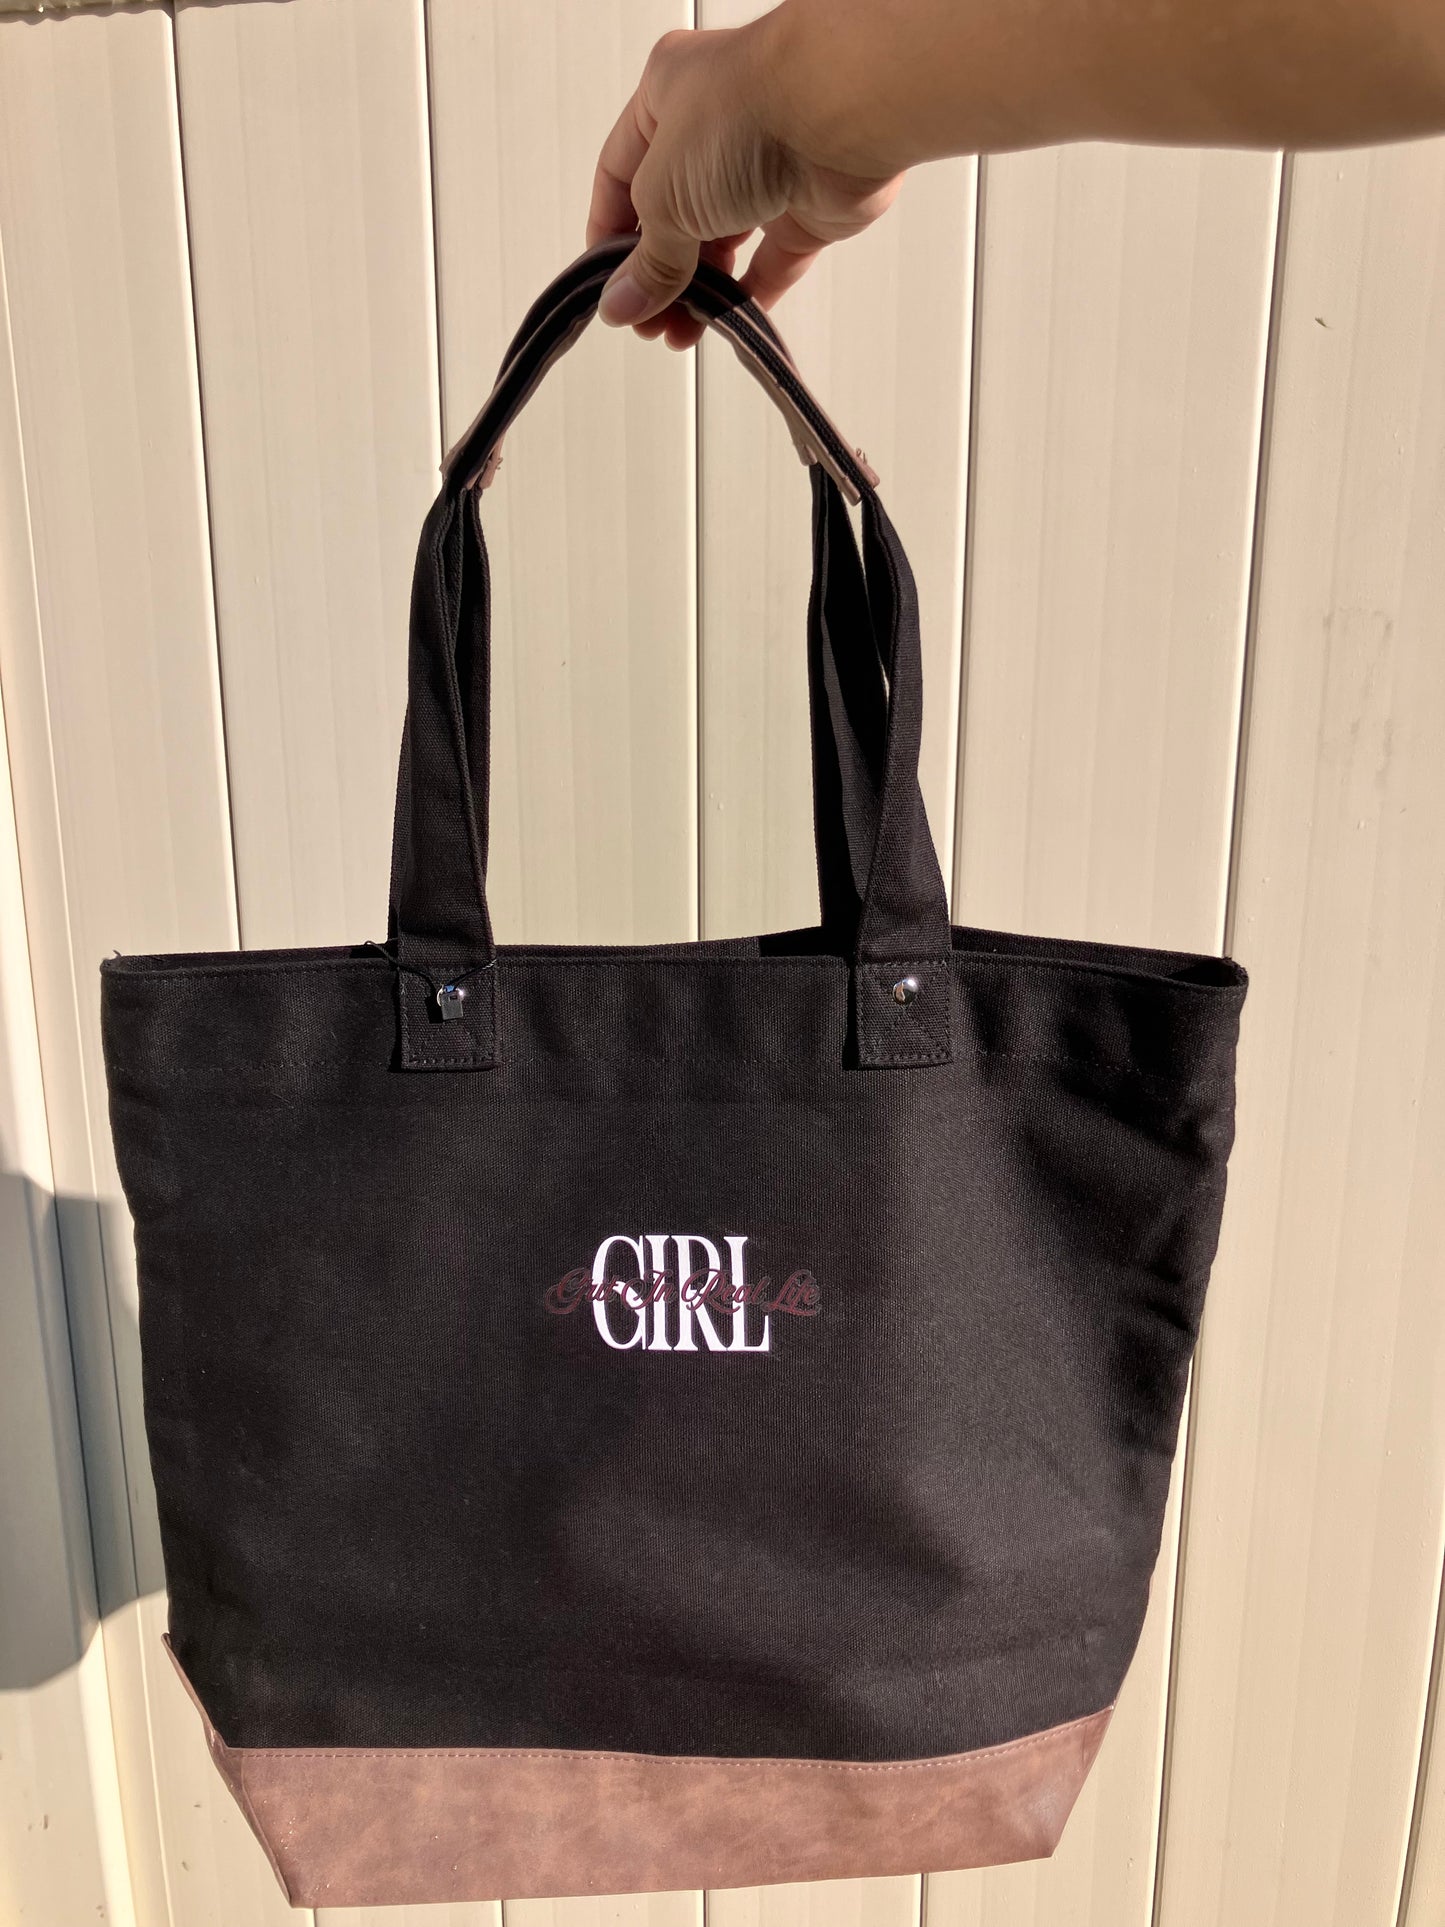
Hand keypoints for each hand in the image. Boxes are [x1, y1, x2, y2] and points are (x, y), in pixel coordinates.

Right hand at [586, 20, 901, 348]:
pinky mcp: (806, 204)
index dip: (609, 235)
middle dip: (657, 273)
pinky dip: (749, 293)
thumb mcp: (667, 195)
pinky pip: (772, 259)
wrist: (840, 116)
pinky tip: (726, 322)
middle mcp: (715, 128)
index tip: (606, 286)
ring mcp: (764, 165)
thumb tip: (623, 304)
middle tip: (646, 319)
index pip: (620, 175)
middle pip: (673, 215)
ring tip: (679, 332)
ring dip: (699, 291)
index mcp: (666, 97)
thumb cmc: (749, 115)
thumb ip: (647, 260)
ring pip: (721, 241)